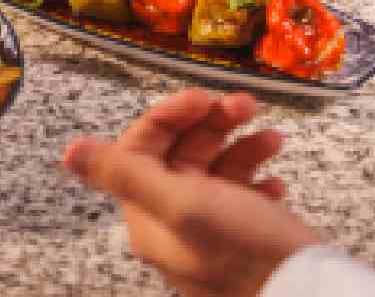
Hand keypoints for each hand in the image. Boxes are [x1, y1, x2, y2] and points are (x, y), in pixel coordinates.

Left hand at [62, 90, 318, 296]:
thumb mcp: (182, 204)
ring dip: (243, 145)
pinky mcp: (241, 237)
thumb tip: (68, 152)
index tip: (203, 97)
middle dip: (213, 123)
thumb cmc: (243, 249)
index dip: (170, 116)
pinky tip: (277, 182)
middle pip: (181, 153)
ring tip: (273, 138)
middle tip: (246, 105)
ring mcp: (207, 231)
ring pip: (216, 169)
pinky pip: (242, 194)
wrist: (306, 294)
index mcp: (148, 215)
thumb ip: (124, 174)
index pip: (142, 148)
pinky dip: (258, 178)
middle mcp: (171, 223)